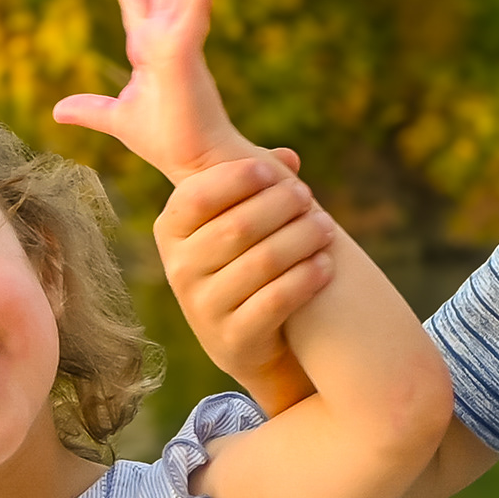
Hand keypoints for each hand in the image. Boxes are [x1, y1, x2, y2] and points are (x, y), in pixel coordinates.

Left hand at [53, 0, 256, 181]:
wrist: (197, 166)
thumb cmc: (167, 141)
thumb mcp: (118, 118)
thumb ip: (91, 109)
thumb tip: (58, 109)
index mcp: (152, 49)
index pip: (139, 2)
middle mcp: (169, 36)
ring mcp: (182, 40)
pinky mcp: (189, 49)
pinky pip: (194, 3)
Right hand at [158, 149, 335, 412]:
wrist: (247, 337)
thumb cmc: (244, 259)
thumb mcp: (238, 218)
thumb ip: (257, 182)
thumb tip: (287, 158)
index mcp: (171, 230)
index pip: (197, 196)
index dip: (236, 178)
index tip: (272, 171)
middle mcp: (179, 268)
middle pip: (237, 226)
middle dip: (280, 206)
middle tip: (308, 197)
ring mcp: (202, 307)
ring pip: (262, 262)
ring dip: (301, 239)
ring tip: (326, 228)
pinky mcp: (231, 339)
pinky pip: (275, 301)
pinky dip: (305, 278)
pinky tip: (326, 264)